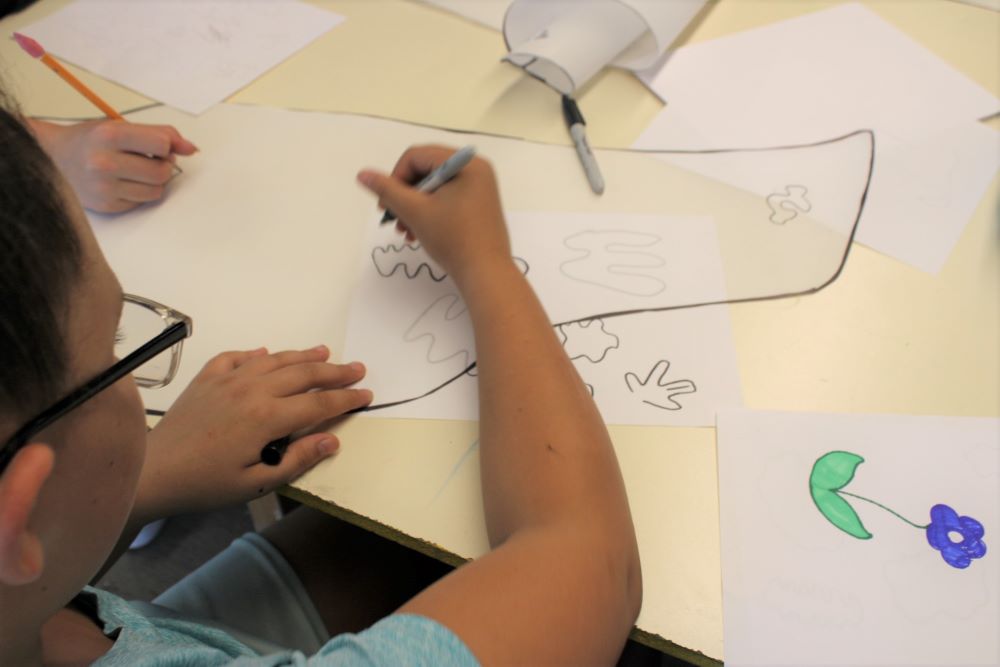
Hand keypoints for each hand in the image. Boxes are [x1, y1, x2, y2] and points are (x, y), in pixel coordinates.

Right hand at [28, 118, 196, 212]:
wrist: (55, 158)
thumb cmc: (92, 140)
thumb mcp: (120, 127)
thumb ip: (159, 134)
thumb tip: (192, 148)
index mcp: (110, 136)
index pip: (161, 144)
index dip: (167, 145)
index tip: (159, 145)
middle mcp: (105, 163)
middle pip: (162, 171)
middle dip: (163, 165)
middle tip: (150, 159)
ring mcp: (105, 188)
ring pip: (157, 190)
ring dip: (155, 181)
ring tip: (137, 170)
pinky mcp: (108, 206)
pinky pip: (143, 202)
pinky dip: (141, 192)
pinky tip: (125, 182)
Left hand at [135, 345, 371, 521]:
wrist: (152, 471)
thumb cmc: (205, 484)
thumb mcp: (256, 483)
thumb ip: (297, 460)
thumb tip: (332, 440)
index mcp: (267, 417)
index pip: (318, 403)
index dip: (346, 399)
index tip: (365, 395)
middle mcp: (252, 389)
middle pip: (303, 374)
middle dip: (334, 371)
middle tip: (357, 368)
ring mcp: (228, 379)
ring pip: (275, 360)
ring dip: (303, 355)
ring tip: (325, 351)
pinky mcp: (207, 378)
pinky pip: (237, 357)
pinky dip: (256, 353)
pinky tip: (265, 353)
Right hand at [357, 145, 511, 285]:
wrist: (487, 274)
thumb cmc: (453, 239)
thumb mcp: (415, 212)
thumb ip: (387, 190)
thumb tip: (363, 174)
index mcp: (466, 163)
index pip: (417, 156)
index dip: (396, 177)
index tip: (386, 205)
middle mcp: (476, 169)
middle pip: (425, 170)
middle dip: (404, 195)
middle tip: (392, 219)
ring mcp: (479, 187)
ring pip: (434, 186)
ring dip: (413, 207)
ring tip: (405, 231)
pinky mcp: (477, 204)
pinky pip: (446, 198)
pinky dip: (428, 212)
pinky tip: (417, 233)